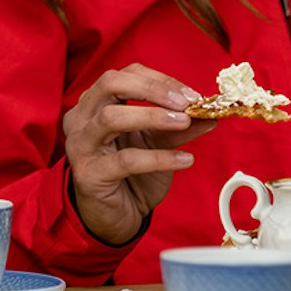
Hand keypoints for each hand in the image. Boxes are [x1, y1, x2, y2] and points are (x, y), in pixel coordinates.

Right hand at [63, 63, 206, 247]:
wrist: (116, 216)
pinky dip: (159, 158)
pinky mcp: (88, 174)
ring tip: (185, 123)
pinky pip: (126, 160)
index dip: (160, 80)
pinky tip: (184, 160)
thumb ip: (178, 127)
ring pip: (111, 117)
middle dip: (152, 89)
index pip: (126, 74)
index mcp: (95, 102)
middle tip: (185, 103)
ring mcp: (81, 145)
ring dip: (153, 116)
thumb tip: (209, 114)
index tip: (191, 95)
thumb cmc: (132, 174)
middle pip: (110, 84)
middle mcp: (81, 117)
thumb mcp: (158, 144)